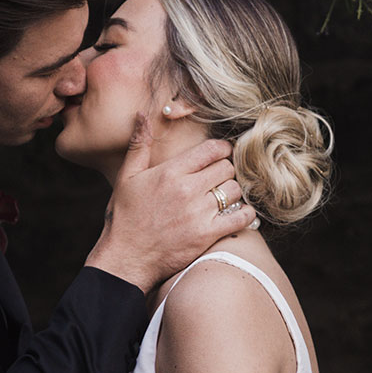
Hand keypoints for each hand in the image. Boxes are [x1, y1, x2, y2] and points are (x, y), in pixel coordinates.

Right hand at [87, 115, 254, 293]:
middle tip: (222, 178)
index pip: (212, 150)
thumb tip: (142, 115)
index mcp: (171, 172)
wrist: (126, 258)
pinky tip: (240, 213)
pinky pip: (240, 217)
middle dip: (227, 170)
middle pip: (227, 168)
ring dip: (234, 192)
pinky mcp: (207, 235)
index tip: (221, 155)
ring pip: (235, 190)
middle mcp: (187, 189)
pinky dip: (246, 214)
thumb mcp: (127, 177)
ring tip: (226, 196)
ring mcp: (199, 213)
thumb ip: (139, 145)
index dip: (222, 150)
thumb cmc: (125, 217)